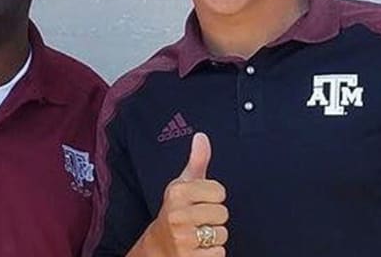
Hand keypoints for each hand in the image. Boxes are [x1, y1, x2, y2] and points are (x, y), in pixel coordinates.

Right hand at [132, 132, 228, 256]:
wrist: (157, 247)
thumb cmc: (176, 211)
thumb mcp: (183, 185)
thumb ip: (197, 161)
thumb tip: (202, 136)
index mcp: (177, 192)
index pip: (220, 192)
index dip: (213, 198)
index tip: (200, 202)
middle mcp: (177, 215)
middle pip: (222, 213)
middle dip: (214, 219)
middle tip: (198, 220)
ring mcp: (183, 239)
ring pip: (222, 234)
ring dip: (214, 238)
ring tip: (198, 235)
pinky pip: (220, 253)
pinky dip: (213, 253)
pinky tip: (198, 250)